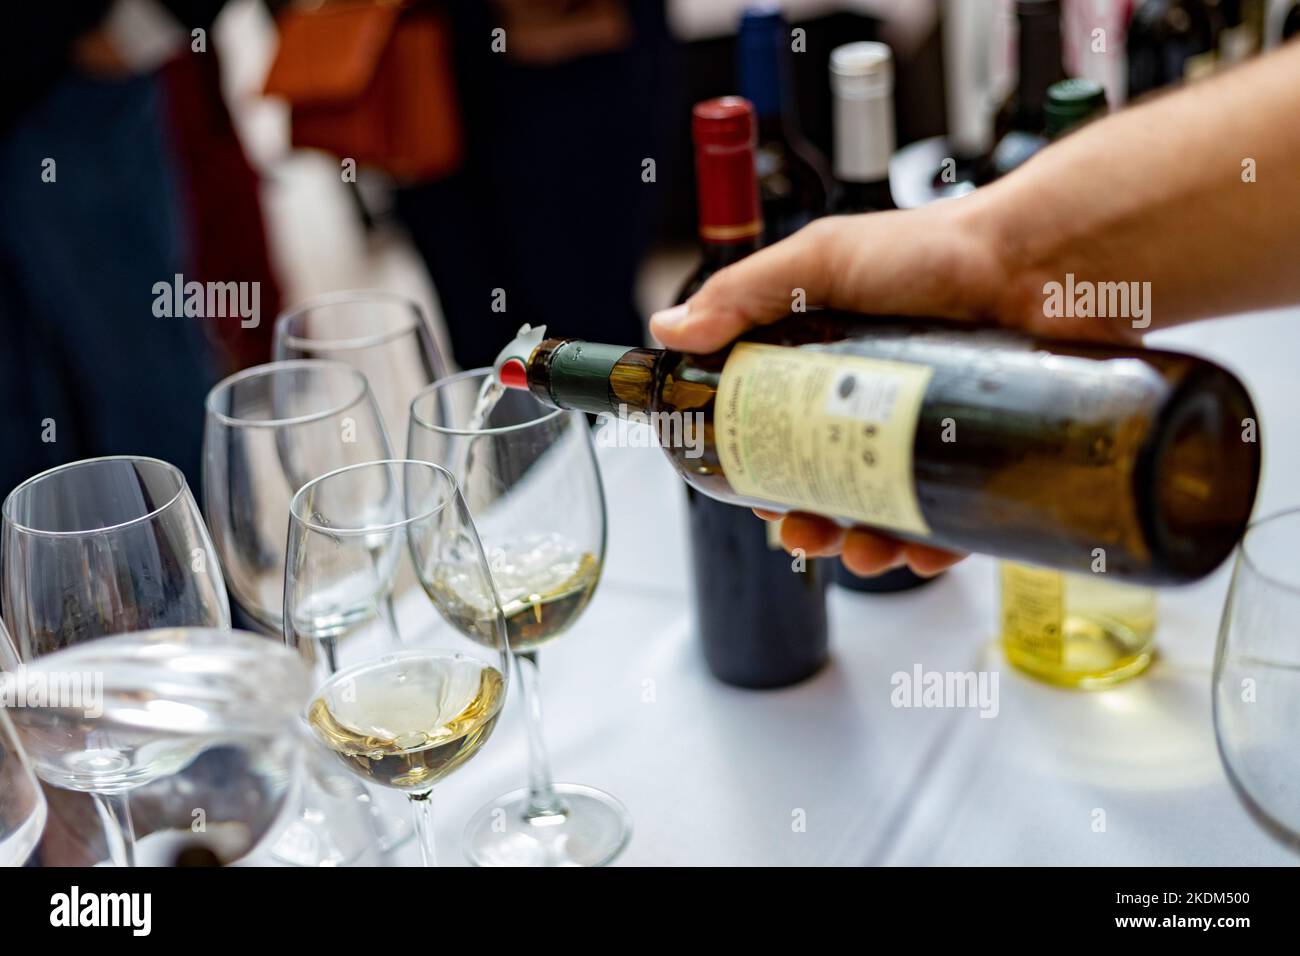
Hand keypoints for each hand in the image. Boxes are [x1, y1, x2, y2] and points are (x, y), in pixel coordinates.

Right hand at [650, 200, 1046, 578]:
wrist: (1043, 262)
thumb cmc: (939, 249)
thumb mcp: (822, 261)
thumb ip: (743, 293)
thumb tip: (671, 330)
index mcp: (838, 359)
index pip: (786, 425)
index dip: (764, 465)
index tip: (751, 488)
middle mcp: (885, 399)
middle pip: (832, 478)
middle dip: (809, 518)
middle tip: (799, 530)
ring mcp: (936, 431)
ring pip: (889, 509)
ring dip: (863, 543)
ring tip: (860, 550)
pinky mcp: (987, 458)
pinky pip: (955, 520)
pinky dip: (930, 546)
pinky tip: (914, 552)